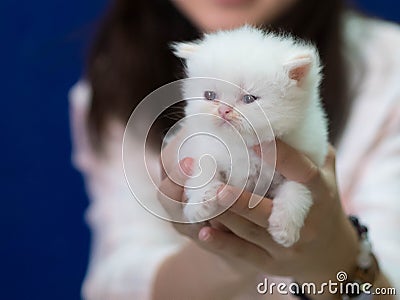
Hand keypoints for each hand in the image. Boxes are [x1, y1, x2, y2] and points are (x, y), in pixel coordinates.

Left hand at [158, 138, 359, 296]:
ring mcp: (287, 246)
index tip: (254, 139)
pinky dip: (223, 243)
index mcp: (321, 194)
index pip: (303, 173)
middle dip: (241, 199)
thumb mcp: (328, 175)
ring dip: (226, 216)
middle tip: (217, 185)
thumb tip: (290, 120)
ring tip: (203, 201)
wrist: (332, 254)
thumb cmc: (324, 203)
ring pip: (251, 231)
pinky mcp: (272, 263)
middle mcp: (305, 223)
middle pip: (268, 211)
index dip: (281, 157)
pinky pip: (244, 254)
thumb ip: (313, 150)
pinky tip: (204, 232)